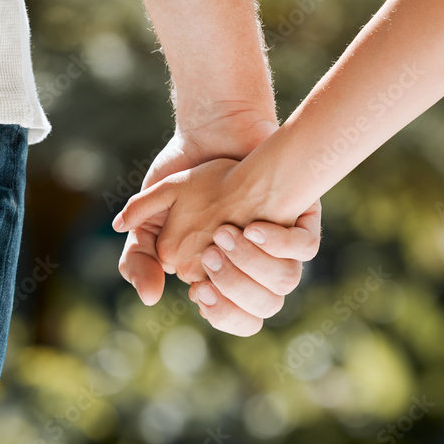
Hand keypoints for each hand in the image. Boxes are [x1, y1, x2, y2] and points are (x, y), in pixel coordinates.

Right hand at [116, 106, 320, 317]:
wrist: (215, 128)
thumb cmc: (184, 172)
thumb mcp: (152, 217)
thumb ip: (138, 258)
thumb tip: (149, 298)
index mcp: (225, 271)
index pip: (231, 315)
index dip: (219, 309)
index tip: (200, 290)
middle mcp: (257, 263)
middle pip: (262, 306)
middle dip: (237, 288)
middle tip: (212, 254)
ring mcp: (281, 243)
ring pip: (285, 279)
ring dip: (256, 264)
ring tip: (227, 234)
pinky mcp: (300, 218)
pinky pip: (305, 245)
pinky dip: (282, 241)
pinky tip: (255, 226)